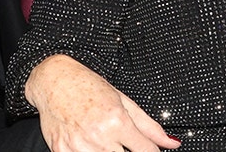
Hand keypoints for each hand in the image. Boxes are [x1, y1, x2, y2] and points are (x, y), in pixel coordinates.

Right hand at [25, 54, 179, 151]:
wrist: (54, 80)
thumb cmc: (88, 87)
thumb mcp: (124, 101)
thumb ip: (149, 126)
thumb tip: (171, 142)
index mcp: (117, 120)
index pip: (146, 151)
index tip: (152, 151)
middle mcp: (99, 135)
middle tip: (124, 142)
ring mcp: (79, 146)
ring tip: (107, 141)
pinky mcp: (61, 151)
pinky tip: (90, 144)